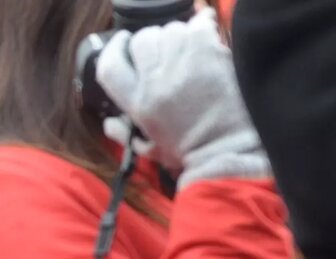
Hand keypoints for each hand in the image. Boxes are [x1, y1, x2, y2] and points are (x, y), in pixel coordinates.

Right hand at [96, 8, 269, 187]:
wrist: (230, 149)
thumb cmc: (191, 152)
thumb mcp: (149, 150)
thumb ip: (124, 134)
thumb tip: (109, 122)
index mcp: (138, 104)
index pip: (109, 66)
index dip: (114, 48)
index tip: (123, 42)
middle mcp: (155, 82)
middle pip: (141, 41)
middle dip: (149, 42)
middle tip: (162, 51)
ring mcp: (183, 66)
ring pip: (170, 30)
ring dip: (176, 36)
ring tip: (186, 49)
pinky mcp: (210, 54)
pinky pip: (198, 25)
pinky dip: (202, 28)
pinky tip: (206, 39)